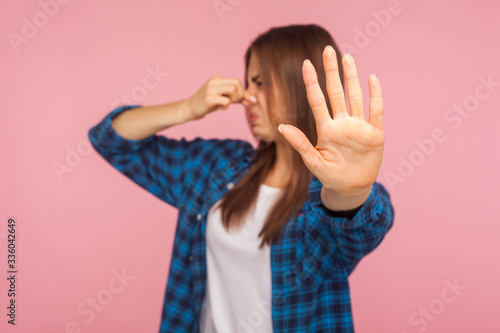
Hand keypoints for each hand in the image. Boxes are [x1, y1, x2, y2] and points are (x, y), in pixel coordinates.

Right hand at [187, 74, 255, 119]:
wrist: (189, 109)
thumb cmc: (208, 104)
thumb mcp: (224, 98)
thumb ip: (238, 97)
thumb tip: (255, 100)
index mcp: (217, 78)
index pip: (237, 81)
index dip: (243, 92)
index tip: (246, 101)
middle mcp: (214, 81)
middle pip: (237, 84)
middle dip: (239, 95)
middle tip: (233, 102)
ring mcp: (210, 89)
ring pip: (233, 90)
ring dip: (232, 100)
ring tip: (225, 104)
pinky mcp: (209, 98)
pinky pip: (226, 101)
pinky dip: (225, 107)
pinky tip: (218, 108)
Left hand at [278, 46, 384, 195]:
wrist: (351, 188)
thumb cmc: (330, 175)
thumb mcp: (313, 161)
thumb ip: (300, 143)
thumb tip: (281, 126)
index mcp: (326, 129)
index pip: (317, 100)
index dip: (312, 82)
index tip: (306, 64)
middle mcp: (342, 123)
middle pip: (336, 92)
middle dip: (332, 72)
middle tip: (328, 50)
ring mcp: (359, 126)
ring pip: (355, 97)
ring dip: (352, 78)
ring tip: (347, 58)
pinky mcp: (375, 133)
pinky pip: (375, 111)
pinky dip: (375, 95)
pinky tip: (371, 79)